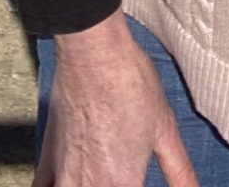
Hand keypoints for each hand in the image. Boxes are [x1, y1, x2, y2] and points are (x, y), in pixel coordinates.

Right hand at [37, 13, 199, 186]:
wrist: (93, 54)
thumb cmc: (130, 85)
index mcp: (121, 185)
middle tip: (124, 178)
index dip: (136, 186)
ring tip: (99, 181)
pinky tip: (67, 186)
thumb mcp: (165, 131)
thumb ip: (180, 173)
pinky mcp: (48, 158)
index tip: (138, 181)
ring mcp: (64, 175)